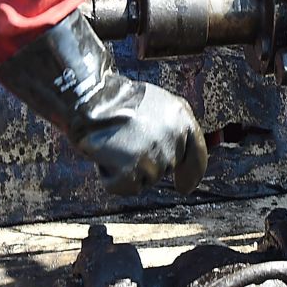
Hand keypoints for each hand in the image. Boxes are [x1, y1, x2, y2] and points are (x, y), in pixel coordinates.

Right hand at [0, 11, 209, 195]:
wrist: (89, 99)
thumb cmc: (117, 101)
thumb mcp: (158, 103)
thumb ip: (173, 126)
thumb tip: (180, 157)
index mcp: (182, 116)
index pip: (197, 153)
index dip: (191, 174)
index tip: (184, 188)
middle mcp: (174, 135)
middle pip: (166, 169)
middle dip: (147, 162)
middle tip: (125, 140)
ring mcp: (156, 153)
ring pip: (146, 180)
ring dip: (128, 169)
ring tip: (114, 144)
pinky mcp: (135, 168)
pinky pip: (126, 188)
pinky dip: (112, 179)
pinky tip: (105, 157)